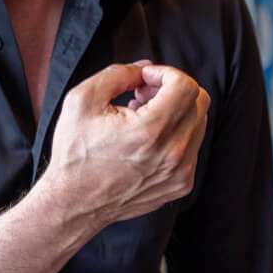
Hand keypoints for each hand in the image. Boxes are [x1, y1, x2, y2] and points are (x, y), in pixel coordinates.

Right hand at [40, 61, 210, 229]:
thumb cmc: (75, 154)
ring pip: (198, 123)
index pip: (186, 86)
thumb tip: (145, 68)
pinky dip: (175, 135)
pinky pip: (192, 148)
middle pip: (199, 101)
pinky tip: (146, 139)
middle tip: (144, 93)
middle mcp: (173, 154)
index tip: (145, 78)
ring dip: (175, 111)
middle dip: (173, 88)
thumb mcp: (83, 100)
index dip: (166, 73)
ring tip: (142, 116)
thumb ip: (118, 73)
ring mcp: (180, 172)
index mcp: (151, 131)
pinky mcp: (181, 185)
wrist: (73, 204)